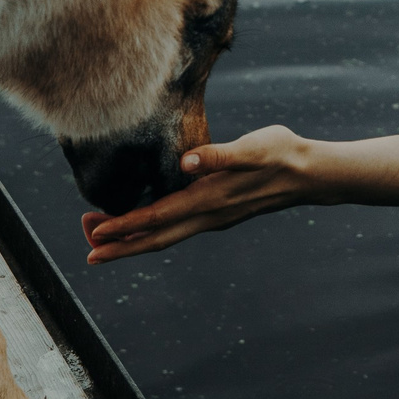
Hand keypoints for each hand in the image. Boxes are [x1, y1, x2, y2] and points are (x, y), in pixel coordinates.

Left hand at [82, 125, 319, 264]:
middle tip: (88, 250)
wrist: (310, 173)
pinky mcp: (219, 212)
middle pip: (157, 238)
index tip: (95, 233)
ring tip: (105, 237)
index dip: (125, 226)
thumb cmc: (280, 153)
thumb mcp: (252, 148)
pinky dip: (154, 230)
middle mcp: (208, 216)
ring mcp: (214, 218)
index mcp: (209, 200)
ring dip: (134, 240)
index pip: (158, 218)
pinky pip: (178, 228)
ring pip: (166, 236)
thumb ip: (218, 156)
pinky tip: (145, 223)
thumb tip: (186, 163)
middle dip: (121, 246)